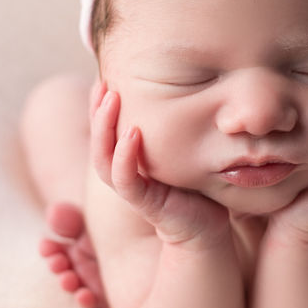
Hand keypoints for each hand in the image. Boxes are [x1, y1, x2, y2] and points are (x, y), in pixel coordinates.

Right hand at [90, 81, 230, 248]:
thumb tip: (184, 87)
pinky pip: (126, 181)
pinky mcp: (147, 204)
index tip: (104, 80)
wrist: (210, 228)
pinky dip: (125, 157)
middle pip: (98, 142)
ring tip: (111, 99)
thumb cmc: (198, 188)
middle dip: (97, 113)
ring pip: (104, 160)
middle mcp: (125, 174)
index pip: (106, 132)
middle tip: (102, 83)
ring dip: (105, 128)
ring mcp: (134, 190)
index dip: (99, 108)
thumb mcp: (184, 151)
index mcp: (129, 162)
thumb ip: (175, 128)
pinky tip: (132, 132)